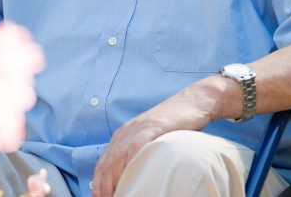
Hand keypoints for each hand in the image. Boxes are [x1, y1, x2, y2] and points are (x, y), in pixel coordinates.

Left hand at [93, 78, 226, 196]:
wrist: (192, 103)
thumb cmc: (173, 126)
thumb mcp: (149, 140)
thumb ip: (138, 155)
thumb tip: (132, 179)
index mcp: (122, 136)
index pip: (102, 164)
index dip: (98, 184)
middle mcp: (125, 132)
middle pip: (107, 164)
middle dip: (105, 186)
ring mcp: (138, 128)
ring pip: (118, 157)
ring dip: (116, 179)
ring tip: (119, 195)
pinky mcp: (153, 126)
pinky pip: (136, 145)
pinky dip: (131, 162)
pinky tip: (132, 176)